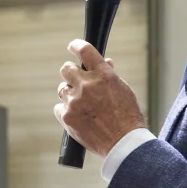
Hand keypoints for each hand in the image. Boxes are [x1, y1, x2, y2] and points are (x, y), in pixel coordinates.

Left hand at [55, 40, 145, 159]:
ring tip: (82, 105)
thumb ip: (110, 75)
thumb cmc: (127, 116)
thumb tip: (105, 62)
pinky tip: (77, 117)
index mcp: (103, 75)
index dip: (76, 45)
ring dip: (70, 94)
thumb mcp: (123, 90)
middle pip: (66, 68)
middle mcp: (87, 85)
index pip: (85, 51)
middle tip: (76, 80)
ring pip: (62, 89)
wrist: (123, 142)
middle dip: (70, 72)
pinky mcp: (67, 116)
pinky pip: (59, 107)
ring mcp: (75, 101)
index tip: (72, 46)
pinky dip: (66, 111)